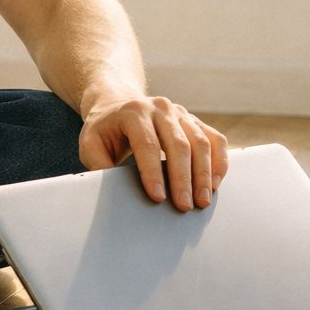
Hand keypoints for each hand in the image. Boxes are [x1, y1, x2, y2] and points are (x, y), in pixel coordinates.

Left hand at [78, 95, 228, 210]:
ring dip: (205, 174)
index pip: (147, 144)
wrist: (118, 103)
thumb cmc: (105, 128)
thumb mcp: (90, 142)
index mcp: (133, 112)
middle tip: (185, 206)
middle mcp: (160, 108)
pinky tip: (215, 183)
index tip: (158, 198)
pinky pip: (214, 139)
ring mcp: (180, 112)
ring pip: (201, 142)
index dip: (153, 172)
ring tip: (203, 200)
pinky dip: (219, 162)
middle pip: (178, 144)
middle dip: (183, 179)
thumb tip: (111, 187)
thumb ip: (98, 163)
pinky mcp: (194, 120)